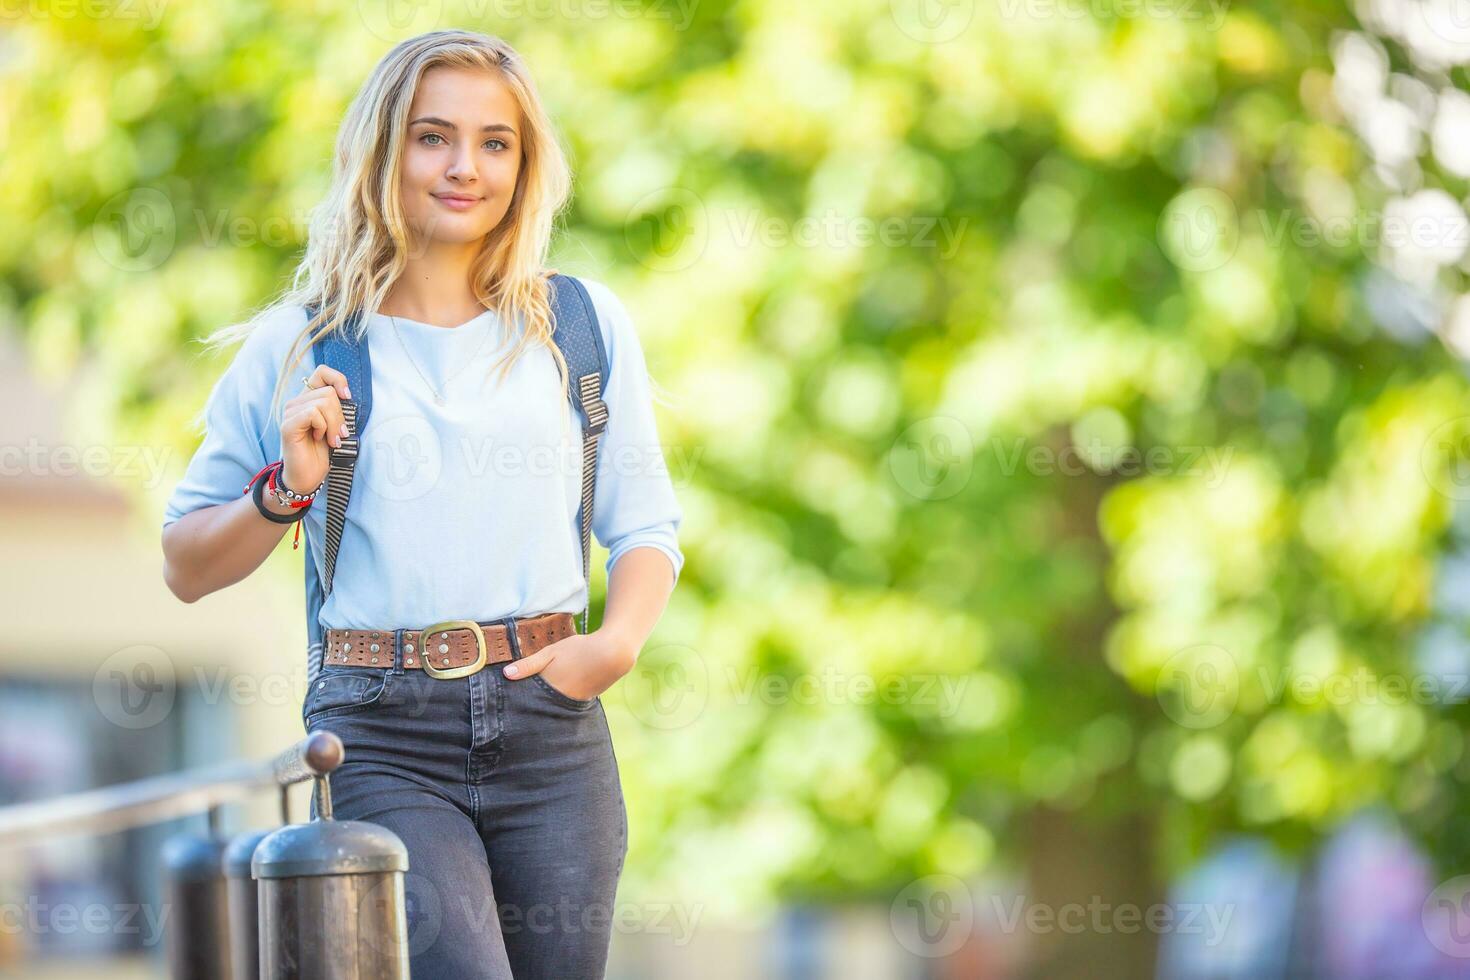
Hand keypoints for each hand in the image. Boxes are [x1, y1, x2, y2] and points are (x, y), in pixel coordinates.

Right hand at [280, 365, 351, 493]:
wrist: (308, 476)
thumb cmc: (321, 451)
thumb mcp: (334, 425)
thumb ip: (336, 408)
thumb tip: (347, 394)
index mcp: (307, 399)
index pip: (322, 372)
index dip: (338, 380)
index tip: (347, 397)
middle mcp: (296, 402)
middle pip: (328, 392)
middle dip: (340, 415)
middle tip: (338, 434)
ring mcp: (290, 413)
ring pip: (323, 402)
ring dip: (334, 424)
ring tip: (331, 439)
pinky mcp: (288, 425)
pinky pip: (313, 413)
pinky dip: (323, 427)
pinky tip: (319, 439)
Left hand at [502, 629, 635, 701]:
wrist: (613, 654)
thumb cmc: (579, 649)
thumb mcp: (551, 652)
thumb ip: (529, 664)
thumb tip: (506, 674)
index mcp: (549, 687)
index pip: (528, 698)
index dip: (519, 697)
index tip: (508, 698)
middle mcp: (560, 699)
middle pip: (540, 705)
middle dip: (533, 703)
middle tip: (522, 701)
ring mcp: (574, 702)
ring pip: (554, 705)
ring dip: (548, 700)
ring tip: (544, 693)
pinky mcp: (585, 701)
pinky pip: (567, 703)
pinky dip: (562, 698)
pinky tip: (563, 688)